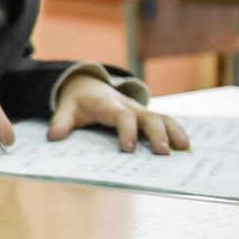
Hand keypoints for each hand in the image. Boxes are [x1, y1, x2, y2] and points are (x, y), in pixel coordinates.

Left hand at [49, 72, 189, 153]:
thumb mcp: (66, 108)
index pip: (122, 116)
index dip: (126, 130)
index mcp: (109, 105)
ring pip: (161, 117)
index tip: (127, 149)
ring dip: (173, 131)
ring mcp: (139, 111)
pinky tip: (184, 146)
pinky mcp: (145, 116)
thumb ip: (61, 121)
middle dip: (157, 133)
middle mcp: (128, 106)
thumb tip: (54, 137)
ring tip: (183, 148)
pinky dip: (176, 131)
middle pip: (148, 116)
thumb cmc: (78, 101)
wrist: (88, 86)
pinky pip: (164, 121)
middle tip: (162, 152)